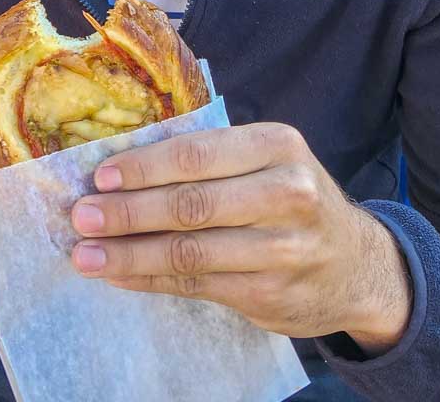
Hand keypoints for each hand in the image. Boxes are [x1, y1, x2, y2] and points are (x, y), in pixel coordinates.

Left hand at [70, 124, 412, 353]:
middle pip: (191, 204)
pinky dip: (150, 279)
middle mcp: (287, 193)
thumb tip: (121, 165)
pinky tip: (118, 273)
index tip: (99, 175)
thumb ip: (210, 158)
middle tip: (80, 215)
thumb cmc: (290, 197)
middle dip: (128, 211)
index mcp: (278, 145)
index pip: (199, 153)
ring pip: (190, 252)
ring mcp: (283, 249)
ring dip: (129, 253)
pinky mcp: (271, 295)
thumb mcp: (267, 160)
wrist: (359, 266)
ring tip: (85, 253)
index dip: (145, 166)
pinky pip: (197, 285)